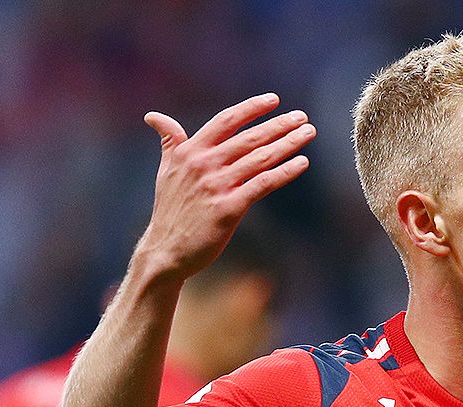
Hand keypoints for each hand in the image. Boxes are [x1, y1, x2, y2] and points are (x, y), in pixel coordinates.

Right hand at [137, 94, 314, 281]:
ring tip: (308, 133)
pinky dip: (285, 172)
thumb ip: (170, 141)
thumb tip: (153, 117)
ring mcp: (216, 186)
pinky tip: (302, 163)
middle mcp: (203, 165)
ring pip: (260, 158)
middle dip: (279, 125)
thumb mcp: (166, 171)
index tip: (274, 100)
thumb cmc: (170, 210)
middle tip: (302, 116)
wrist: (166, 250)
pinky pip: (263, 185)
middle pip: (249, 138)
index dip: (251, 108)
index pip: (226, 121)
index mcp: (190, 152)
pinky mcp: (228, 209)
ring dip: (288, 143)